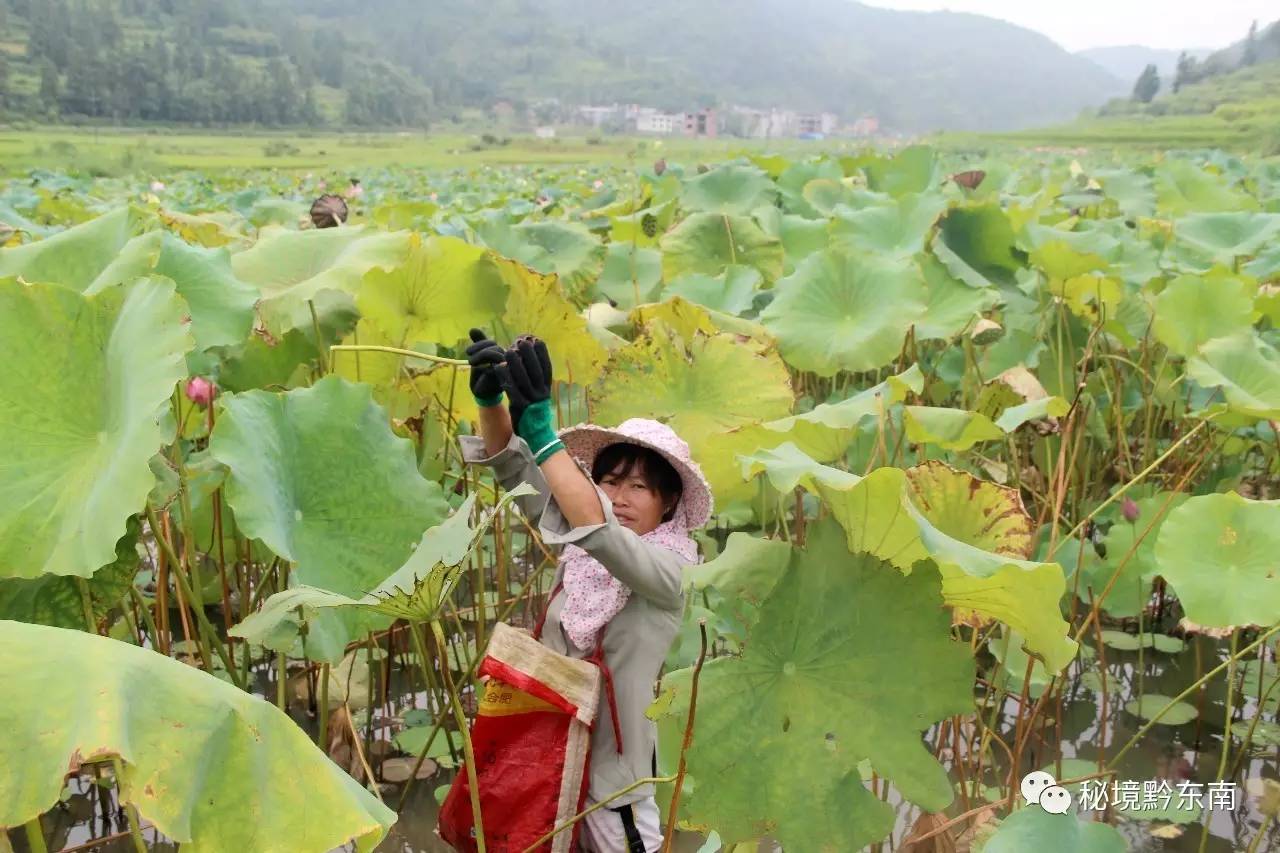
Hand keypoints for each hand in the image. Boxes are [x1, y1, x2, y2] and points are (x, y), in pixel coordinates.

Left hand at [465, 328, 505, 404]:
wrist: (481, 393)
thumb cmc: (481, 375)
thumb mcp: (478, 357)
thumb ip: (479, 344)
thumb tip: (472, 329)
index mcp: (501, 354)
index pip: (492, 343)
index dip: (480, 343)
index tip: (468, 351)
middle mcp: (506, 360)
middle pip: (495, 347)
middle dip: (480, 349)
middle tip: (468, 356)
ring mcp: (507, 368)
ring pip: (497, 354)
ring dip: (481, 355)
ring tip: (471, 362)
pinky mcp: (505, 376)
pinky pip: (496, 365)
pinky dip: (485, 365)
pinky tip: (479, 370)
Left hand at [497, 336, 560, 461]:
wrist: (536, 435)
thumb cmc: (534, 413)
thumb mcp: (539, 396)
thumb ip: (536, 381)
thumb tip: (531, 361)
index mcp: (547, 389)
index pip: (547, 367)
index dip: (542, 353)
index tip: (536, 339)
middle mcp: (541, 393)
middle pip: (535, 369)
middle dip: (529, 353)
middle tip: (521, 340)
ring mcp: (531, 400)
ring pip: (523, 377)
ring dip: (515, 362)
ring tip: (507, 350)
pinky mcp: (520, 406)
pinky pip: (511, 388)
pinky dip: (505, 377)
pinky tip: (499, 367)